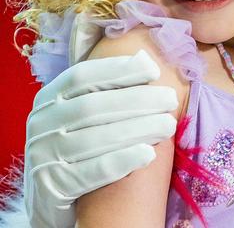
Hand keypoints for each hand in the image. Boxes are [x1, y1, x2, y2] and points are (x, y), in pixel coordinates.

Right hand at [24, 50, 177, 227]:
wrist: (52, 195)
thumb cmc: (79, 143)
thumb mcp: (85, 112)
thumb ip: (109, 87)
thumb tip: (144, 58)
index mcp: (49, 97)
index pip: (83, 76)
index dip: (119, 70)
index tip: (154, 70)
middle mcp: (41, 122)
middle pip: (93, 107)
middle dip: (137, 101)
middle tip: (171, 100)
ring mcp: (43, 155)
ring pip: (95, 138)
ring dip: (137, 130)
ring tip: (169, 125)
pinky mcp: (52, 185)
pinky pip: (91, 171)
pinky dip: (122, 160)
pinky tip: (148, 154)